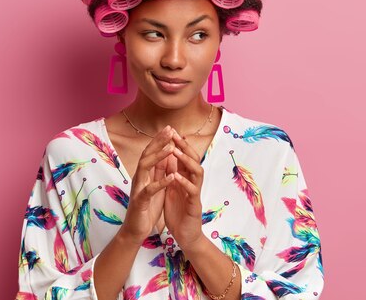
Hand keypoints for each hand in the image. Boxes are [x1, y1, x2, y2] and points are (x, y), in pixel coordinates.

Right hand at [119, 125, 175, 244]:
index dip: (159, 140)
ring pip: (145, 167)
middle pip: (146, 155)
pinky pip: (150, 189)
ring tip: (171, 148)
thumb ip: (158, 172)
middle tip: (169, 130)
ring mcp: (138, 189)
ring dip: (158, 156)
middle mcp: (139, 178)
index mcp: (144, 175)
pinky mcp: (140, 202)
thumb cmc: (147, 208)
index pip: (150, 152)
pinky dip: (161, 182)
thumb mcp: (155, 186)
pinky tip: (171, 176)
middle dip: (158, 142)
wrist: (136, 230)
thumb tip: (165, 155)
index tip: (169, 128)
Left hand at [164, 130, 204, 250]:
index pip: (185, 157)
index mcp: (186, 178)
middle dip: (184, 146)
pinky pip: (192, 192)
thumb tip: (168, 156)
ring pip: (197, 172)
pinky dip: (185, 183)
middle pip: (194, 160)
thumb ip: (173, 174)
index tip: (170, 131)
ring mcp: (195, 194)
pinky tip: (177, 177)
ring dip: (186, 161)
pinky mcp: (194, 206)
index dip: (179, 144)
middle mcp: (193, 183)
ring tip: (176, 151)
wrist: (185, 235)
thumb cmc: (179, 212)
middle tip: (175, 134)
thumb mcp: (173, 189)